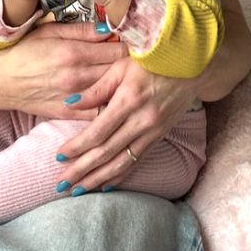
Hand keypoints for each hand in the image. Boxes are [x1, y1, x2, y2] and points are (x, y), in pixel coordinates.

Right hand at [0, 20, 130, 118]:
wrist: (1, 82)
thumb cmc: (25, 53)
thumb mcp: (51, 32)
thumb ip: (82, 30)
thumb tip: (110, 28)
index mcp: (74, 52)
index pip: (118, 49)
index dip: (131, 46)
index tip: (136, 45)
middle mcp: (77, 76)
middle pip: (120, 71)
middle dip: (131, 65)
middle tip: (138, 61)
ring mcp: (74, 98)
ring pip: (114, 92)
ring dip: (125, 85)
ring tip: (130, 78)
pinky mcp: (70, 114)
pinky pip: (100, 113)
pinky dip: (111, 106)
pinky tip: (115, 98)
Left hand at [52, 59, 199, 191]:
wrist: (191, 66)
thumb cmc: (151, 60)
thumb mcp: (120, 66)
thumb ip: (96, 88)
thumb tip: (70, 103)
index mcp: (128, 101)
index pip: (97, 132)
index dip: (77, 146)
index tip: (59, 156)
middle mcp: (141, 121)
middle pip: (106, 153)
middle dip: (82, 170)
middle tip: (61, 184)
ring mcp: (152, 132)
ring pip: (121, 163)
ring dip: (98, 179)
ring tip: (78, 190)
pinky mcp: (159, 137)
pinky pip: (136, 161)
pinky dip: (120, 176)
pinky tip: (105, 186)